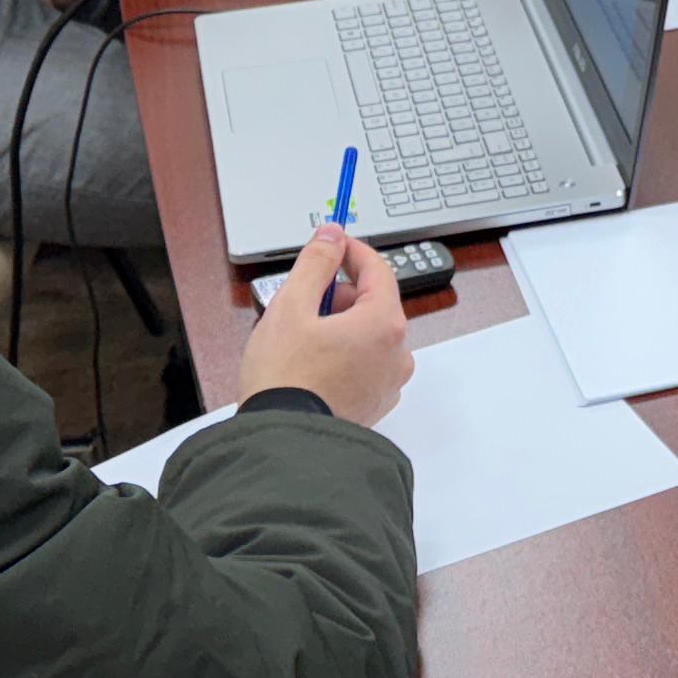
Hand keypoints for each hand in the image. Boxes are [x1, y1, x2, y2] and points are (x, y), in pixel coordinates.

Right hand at [239, 225, 414, 425]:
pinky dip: (344, 354)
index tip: (332, 244)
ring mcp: (388, 382)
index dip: (351, 251)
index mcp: (384, 324)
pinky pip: (365, 363)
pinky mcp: (375, 403)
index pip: (377, 269)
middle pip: (374, 303)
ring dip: (340, 325)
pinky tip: (312, 363)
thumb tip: (332, 236)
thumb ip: (316, 263)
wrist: (281, 441)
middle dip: (340, 294)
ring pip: (368, 334)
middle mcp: (396, 354)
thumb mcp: (291, 305)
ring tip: (301, 337)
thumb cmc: (284, 379)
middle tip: (304, 300)